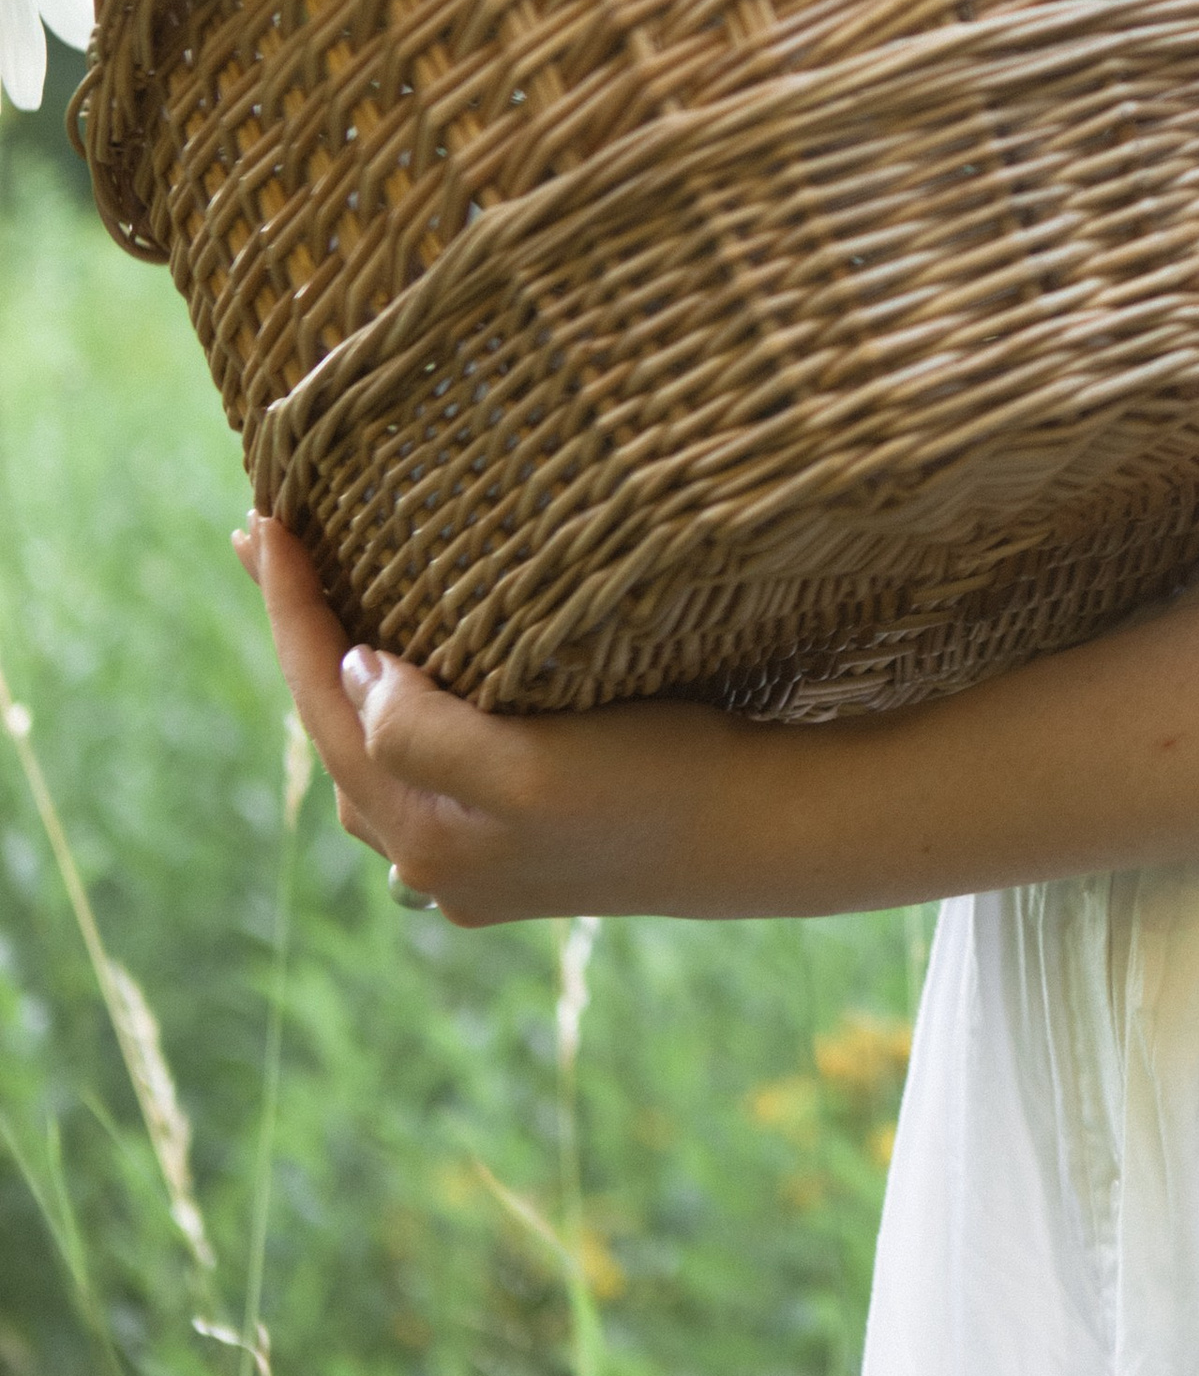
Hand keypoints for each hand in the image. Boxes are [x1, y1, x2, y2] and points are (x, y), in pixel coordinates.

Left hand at [238, 516, 774, 924]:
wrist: (757, 833)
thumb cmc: (658, 784)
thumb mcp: (532, 765)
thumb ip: (424, 732)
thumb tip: (356, 674)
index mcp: (424, 833)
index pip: (325, 702)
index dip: (290, 609)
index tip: (263, 520)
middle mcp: (433, 855)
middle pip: (334, 726)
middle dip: (299, 632)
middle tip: (263, 539)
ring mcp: (474, 849)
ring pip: (374, 746)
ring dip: (339, 668)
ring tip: (321, 596)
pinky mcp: (517, 832)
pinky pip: (421, 757)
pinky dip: (393, 699)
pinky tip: (406, 671)